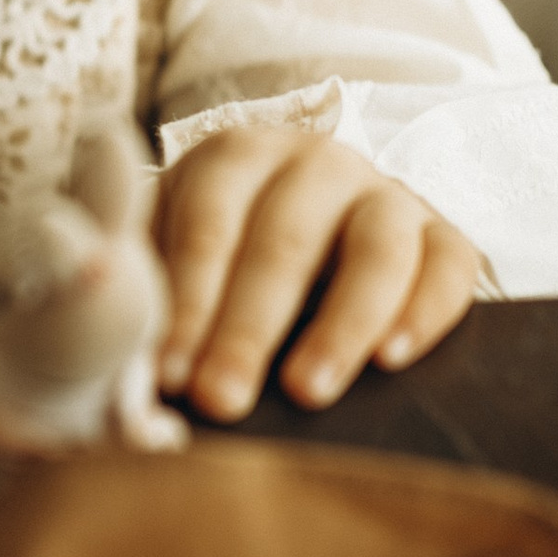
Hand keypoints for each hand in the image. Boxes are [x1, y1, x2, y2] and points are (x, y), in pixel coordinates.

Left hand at [153, 129, 480, 421]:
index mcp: (234, 157)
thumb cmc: (218, 263)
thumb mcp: (163, 251)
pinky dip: (425, 312)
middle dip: (247, 330)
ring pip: (374, 251)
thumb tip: (107, 338)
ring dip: (339, 326)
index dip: (185, 301)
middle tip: (220, 398)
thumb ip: (133, 280)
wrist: (310, 244)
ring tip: (306, 391)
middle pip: (283, 243)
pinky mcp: (443, 234)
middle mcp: (316, 163)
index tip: (166, 373)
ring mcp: (386, 194)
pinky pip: (449, 266)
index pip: (206, 227)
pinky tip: (393, 360)